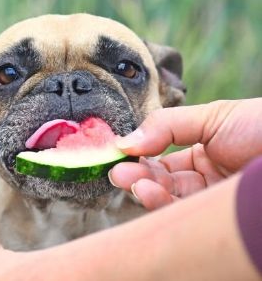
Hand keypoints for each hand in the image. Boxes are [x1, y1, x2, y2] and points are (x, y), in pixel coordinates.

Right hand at [109, 98, 261, 209]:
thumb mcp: (213, 116)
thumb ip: (166, 126)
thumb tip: (124, 141)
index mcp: (207, 151)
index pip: (163, 158)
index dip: (139, 156)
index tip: (117, 152)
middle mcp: (207, 177)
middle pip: (161, 181)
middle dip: (136, 175)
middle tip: (117, 170)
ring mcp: (212, 199)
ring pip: (168, 200)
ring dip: (144, 190)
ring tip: (129, 179)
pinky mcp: (216, 216)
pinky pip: (181, 214)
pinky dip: (159, 203)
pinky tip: (147, 190)